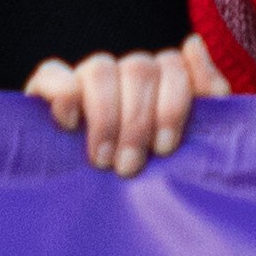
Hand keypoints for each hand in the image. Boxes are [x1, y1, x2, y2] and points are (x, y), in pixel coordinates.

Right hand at [25, 40, 224, 177]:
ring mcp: (87, 77)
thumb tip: (193, 43)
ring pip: (100, 68)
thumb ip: (208, 92)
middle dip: (137, 121)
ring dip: (105, 115)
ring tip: (102, 159)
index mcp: (161, 77)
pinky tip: (70, 124)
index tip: (164, 149)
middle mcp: (124, 72)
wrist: (105, 211)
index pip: (173, 66)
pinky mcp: (47, 89)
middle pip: (139, 68)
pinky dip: (63, 92)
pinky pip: (52, 72)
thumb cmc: (156, 170)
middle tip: (128, 166)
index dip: (171, 106)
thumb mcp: (193, 138)